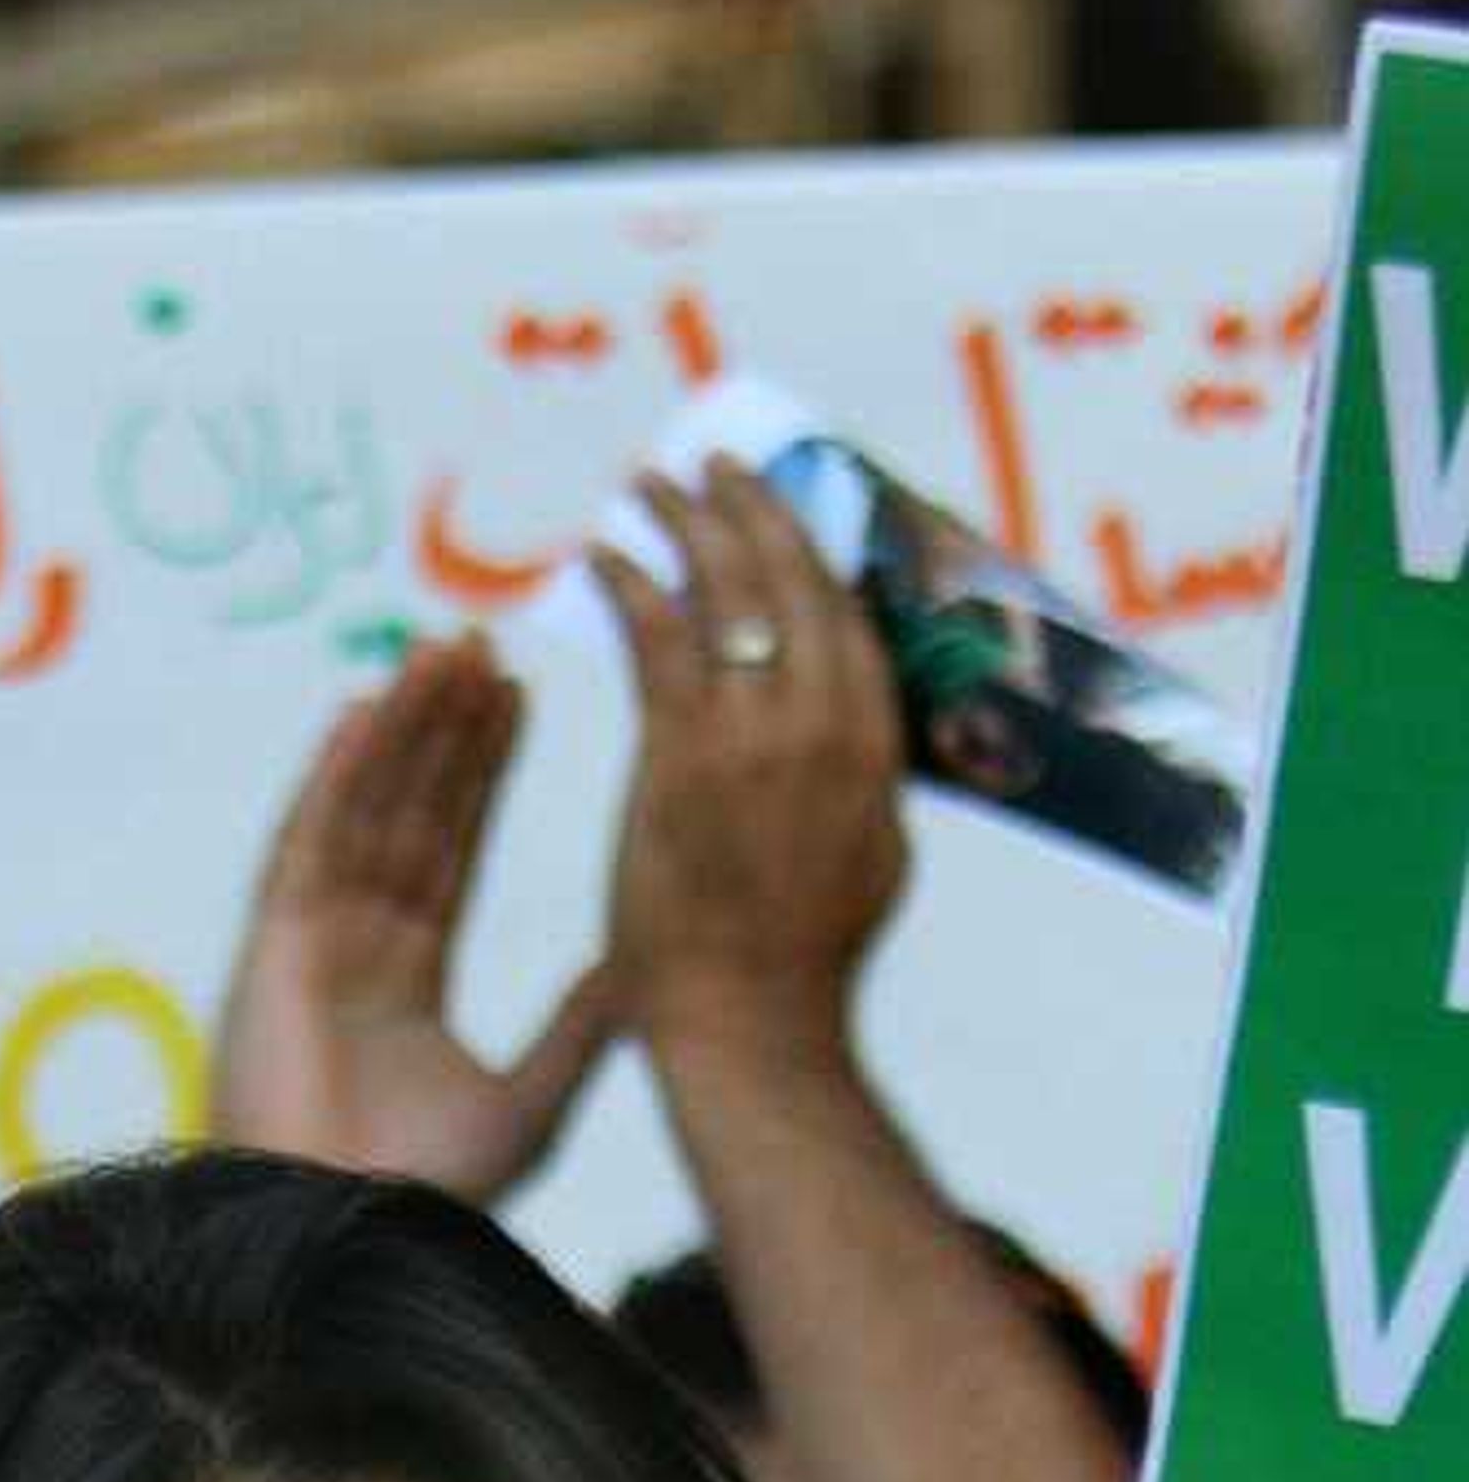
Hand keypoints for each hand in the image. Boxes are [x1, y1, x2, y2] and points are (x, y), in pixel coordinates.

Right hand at [214, 635, 623, 1203]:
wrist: (341, 1243)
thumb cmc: (424, 1196)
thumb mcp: (533, 1103)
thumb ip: (580, 1028)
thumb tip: (642, 965)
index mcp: (409, 974)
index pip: (453, 845)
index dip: (482, 770)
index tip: (515, 696)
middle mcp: (357, 941)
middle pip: (410, 808)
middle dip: (444, 726)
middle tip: (481, 642)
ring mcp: (311, 936)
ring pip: (364, 806)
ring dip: (400, 727)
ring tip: (440, 650)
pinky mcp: (272, 942)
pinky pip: (307, 839)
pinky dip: (333, 774)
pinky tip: (362, 710)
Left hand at [589, 459, 907, 1050]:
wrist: (749, 1021)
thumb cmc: (800, 956)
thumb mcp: (873, 856)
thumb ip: (863, 783)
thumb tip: (857, 730)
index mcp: (879, 752)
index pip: (853, 620)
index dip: (818, 548)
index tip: (789, 498)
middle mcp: (828, 729)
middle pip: (796, 585)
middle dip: (755, 509)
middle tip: (717, 460)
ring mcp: (756, 738)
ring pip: (727, 596)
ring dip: (687, 526)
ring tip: (651, 483)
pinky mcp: (682, 755)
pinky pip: (657, 640)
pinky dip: (630, 584)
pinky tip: (603, 553)